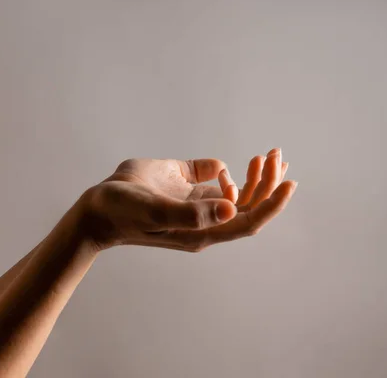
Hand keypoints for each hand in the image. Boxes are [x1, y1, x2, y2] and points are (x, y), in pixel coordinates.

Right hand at [79, 148, 296, 251]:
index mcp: (202, 231)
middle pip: (248, 205)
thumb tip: (231, 206)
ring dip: (255, 176)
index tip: (290, 183)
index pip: (248, 220)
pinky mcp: (185, 186)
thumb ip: (191, 212)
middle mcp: (204, 219)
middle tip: (276, 155)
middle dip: (267, 182)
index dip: (272, 205)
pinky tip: (221, 169)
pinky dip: (225, 171)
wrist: (97, 207)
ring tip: (267, 155)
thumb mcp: (154, 211)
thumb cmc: (122, 212)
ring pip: (237, 192)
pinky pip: (213, 177)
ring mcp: (195, 204)